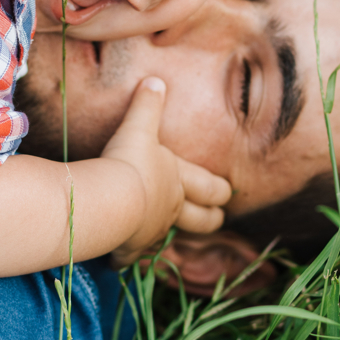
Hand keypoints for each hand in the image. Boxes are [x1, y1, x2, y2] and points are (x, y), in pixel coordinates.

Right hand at [102, 77, 231, 266]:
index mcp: (178, 179)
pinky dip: (125, 256)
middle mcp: (171, 209)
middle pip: (200, 220)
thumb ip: (148, 104)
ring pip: (167, 238)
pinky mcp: (130, 248)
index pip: (209, 187)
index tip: (228, 195)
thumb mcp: (138, 127)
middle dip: (210, 220)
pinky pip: (129, 255)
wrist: (111, 200)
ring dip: (167, 237)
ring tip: (165, 240)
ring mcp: (153, 231)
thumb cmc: (130, 161)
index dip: (219, 191)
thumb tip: (155, 80)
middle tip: (217, 221)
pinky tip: (119, 260)